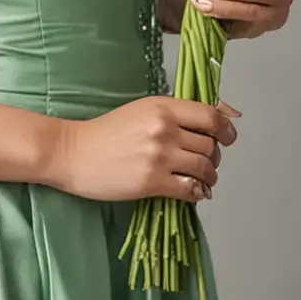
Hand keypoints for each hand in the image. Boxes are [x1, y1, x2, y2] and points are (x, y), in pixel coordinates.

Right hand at [45, 94, 241, 202]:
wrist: (72, 152)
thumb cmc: (105, 132)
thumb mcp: (143, 110)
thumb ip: (179, 113)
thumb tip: (228, 114)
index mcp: (162, 107)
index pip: (210, 116)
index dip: (226, 129)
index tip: (227, 138)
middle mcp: (164, 129)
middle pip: (210, 145)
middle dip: (214, 156)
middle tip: (205, 163)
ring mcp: (158, 156)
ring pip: (204, 168)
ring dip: (209, 177)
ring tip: (202, 180)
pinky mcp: (151, 182)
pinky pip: (189, 189)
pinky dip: (197, 193)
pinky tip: (192, 192)